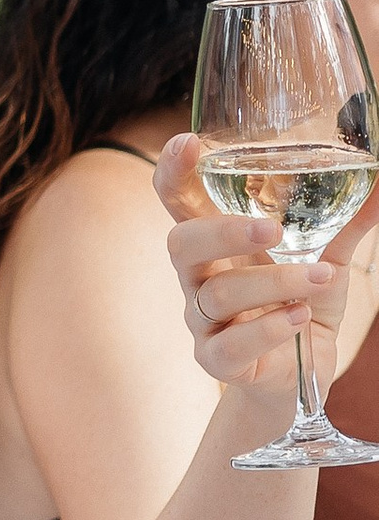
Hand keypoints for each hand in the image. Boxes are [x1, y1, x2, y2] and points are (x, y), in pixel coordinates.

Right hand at [156, 130, 376, 393]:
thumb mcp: (325, 260)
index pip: (177, 201)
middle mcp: (199, 278)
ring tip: (319, 277)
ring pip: (219, 294)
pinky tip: (299, 317)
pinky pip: (230, 344)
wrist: (298, 377)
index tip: (190, 143)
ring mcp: (203, 321)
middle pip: (181, 244)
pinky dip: (268, 328)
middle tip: (273, 229)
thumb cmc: (298, 306)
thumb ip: (346, 224)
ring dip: (274, 282)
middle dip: (224, 231)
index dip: (173, 172)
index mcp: (216, 245)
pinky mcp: (217, 361)